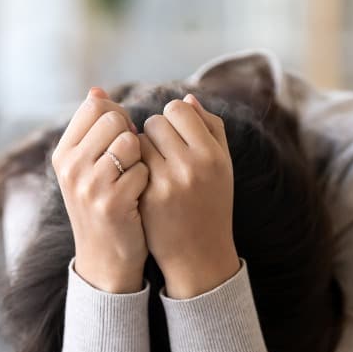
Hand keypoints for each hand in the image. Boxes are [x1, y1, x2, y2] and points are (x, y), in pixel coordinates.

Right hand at [52, 87, 149, 292]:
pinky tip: (141, 197)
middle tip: (131, 162)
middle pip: (114, 119)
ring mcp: (90, 185)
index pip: (95, 106)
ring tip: (134, 179)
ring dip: (142, 158)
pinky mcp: (113, 202)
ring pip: (130, 142)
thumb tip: (96, 90)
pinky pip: (144, 169)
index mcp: (63, 154)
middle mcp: (71, 167)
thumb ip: (92, 131)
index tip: (122, 138)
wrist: (106, 260)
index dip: (118, 116)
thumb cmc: (103, 207)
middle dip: (130, 135)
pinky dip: (149, 180)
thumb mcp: (86, 169)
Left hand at [138, 94, 240, 298]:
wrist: (199, 253)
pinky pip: (129, 163)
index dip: (173, 118)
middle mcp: (191, 166)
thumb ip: (211, 129)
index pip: (179, 109)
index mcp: (213, 154)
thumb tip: (187, 98)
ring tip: (153, 165)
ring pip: (137, 141)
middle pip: (155, 121)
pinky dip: (132, 166)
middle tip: (162, 150)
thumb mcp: (223, 166)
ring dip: (141, 148)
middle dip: (154, 132)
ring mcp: (166, 183)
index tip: (175, 132)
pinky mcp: (146, 197)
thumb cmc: (211, 203)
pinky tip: (141, 179)